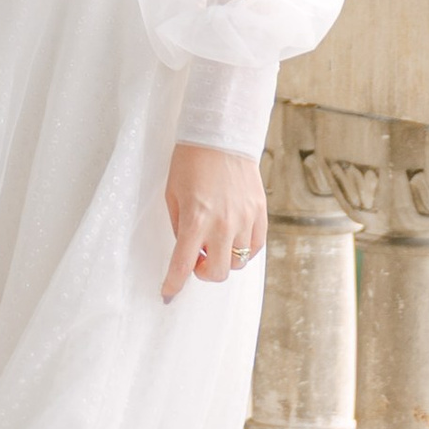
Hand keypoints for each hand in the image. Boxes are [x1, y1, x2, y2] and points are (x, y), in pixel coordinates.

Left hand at [163, 142, 265, 299]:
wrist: (221, 134)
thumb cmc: (190, 162)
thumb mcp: (173, 194)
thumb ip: (180, 227)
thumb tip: (188, 251)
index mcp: (196, 219)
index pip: (183, 264)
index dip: (173, 284)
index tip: (168, 293)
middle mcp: (223, 224)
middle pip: (218, 273)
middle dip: (204, 273)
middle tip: (197, 258)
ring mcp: (245, 219)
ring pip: (239, 262)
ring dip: (224, 259)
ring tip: (215, 242)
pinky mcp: (260, 212)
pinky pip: (256, 246)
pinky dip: (244, 249)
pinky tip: (233, 237)